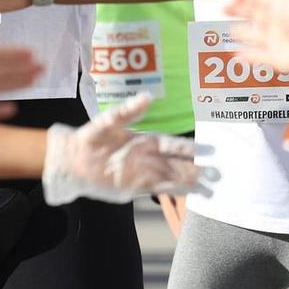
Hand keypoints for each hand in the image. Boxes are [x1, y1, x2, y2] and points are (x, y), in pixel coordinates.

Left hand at [41, 94, 205, 204]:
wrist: (74, 161)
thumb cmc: (90, 138)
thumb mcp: (107, 122)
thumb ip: (127, 111)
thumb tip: (147, 96)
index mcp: (143, 140)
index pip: (169, 144)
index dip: (186, 148)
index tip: (204, 149)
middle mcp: (147, 157)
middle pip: (175, 163)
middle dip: (194, 167)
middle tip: (213, 172)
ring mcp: (142, 173)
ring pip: (170, 177)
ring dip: (187, 180)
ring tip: (207, 185)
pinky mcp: (134, 187)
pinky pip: (158, 189)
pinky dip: (173, 191)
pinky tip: (187, 192)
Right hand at [226, 0, 288, 73]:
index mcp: (282, 4)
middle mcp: (277, 21)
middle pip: (255, 14)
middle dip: (240, 11)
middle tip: (223, 8)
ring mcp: (276, 40)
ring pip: (255, 35)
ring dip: (242, 33)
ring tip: (230, 31)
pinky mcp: (276, 59)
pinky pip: (258, 57)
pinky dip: (247, 56)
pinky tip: (235, 54)